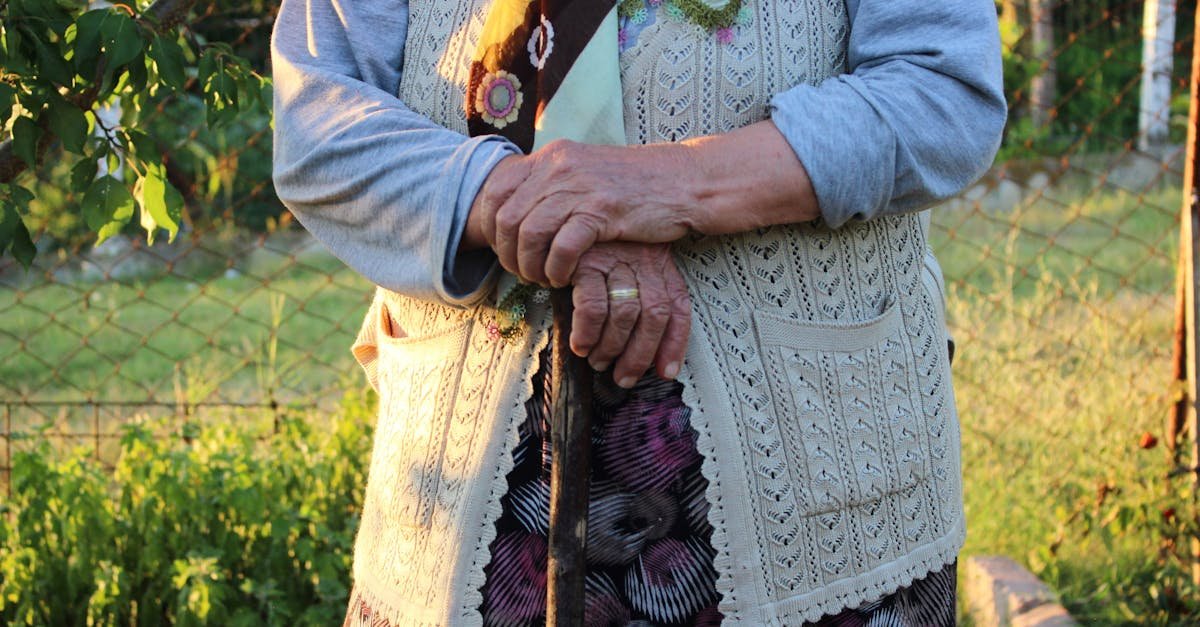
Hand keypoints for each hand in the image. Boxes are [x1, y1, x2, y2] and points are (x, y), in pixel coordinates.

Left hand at [481, 140, 700, 287]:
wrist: (685, 181)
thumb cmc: (636, 187)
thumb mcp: (586, 175)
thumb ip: (554, 186)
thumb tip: (519, 212)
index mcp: (552, 157)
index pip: (495, 190)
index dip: (490, 227)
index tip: (505, 250)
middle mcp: (559, 167)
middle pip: (505, 217)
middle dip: (508, 254)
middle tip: (524, 273)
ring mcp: (580, 187)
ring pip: (528, 234)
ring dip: (530, 265)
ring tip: (545, 279)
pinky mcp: (602, 210)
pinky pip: (561, 247)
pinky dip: (557, 269)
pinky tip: (566, 278)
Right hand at [569, 241, 690, 387]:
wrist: (561, 216)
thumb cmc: (591, 251)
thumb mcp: (624, 268)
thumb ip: (636, 299)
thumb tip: (643, 352)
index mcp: (658, 263)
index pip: (678, 306)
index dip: (675, 343)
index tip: (666, 371)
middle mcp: (642, 260)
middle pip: (655, 314)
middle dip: (640, 354)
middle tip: (624, 377)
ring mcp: (615, 259)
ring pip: (626, 314)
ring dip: (612, 347)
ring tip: (598, 361)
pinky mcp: (586, 261)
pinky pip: (593, 306)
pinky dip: (588, 333)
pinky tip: (580, 345)